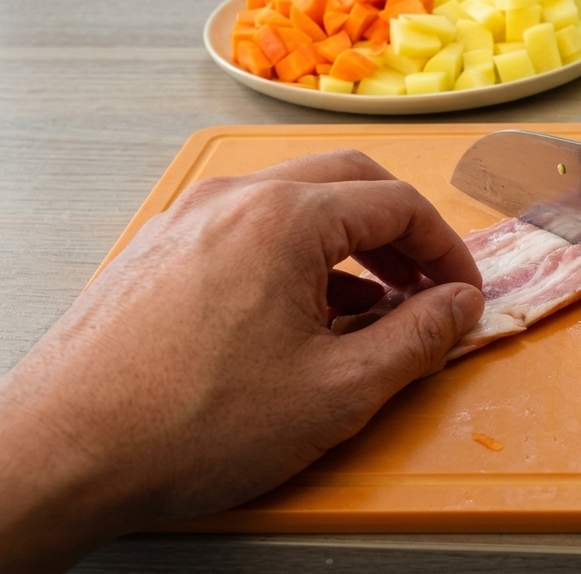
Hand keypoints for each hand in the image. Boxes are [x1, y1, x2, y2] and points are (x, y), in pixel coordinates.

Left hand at [0, 150, 483, 573]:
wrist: (61, 452)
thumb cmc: (189, 423)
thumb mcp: (337, 391)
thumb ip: (416, 339)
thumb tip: (459, 306)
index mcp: (285, 216)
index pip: (398, 202)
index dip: (446, 249)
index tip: (463, 291)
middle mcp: (235, 198)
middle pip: (349, 182)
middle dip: (401, 231)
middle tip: (427, 285)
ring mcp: (189, 218)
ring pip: (296, 202)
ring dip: (349, 243)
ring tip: (373, 306)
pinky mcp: (160, 249)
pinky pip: (249, 229)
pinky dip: (296, 256)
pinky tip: (305, 314)